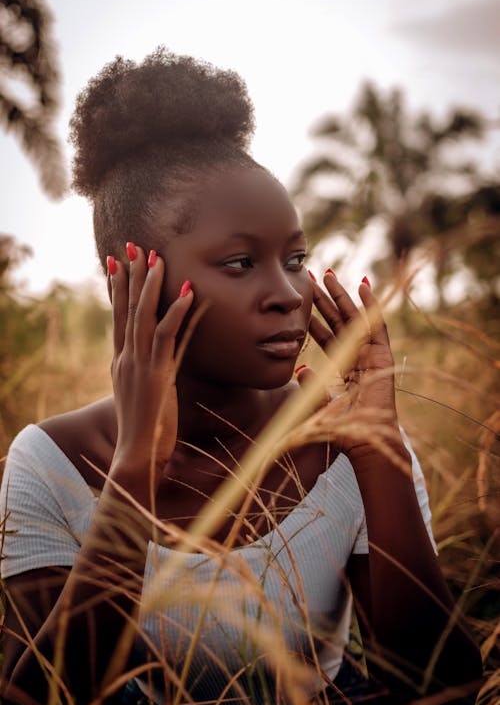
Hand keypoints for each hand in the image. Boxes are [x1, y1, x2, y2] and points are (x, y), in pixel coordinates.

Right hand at [107, 244, 192, 485]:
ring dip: (150, 285)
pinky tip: (188, 291)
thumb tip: (161, 365)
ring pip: (142, 316)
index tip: (115, 264)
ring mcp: (138, 365)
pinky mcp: (156, 374)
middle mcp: (125, 359)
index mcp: (121, 363)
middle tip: (130, 247)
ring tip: (155, 258)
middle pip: (125, 309)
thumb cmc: (145, 433)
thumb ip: (151, 376)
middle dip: (128, 276)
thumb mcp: (144, 398)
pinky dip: (177, 311)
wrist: (136, 457)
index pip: (117, 318)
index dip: (116, 290)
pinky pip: (167, 335)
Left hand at [298, 272, 400, 456]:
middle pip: (338, 322)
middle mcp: (357, 358)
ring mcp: (370, 355)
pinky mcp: (382, 356)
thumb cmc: (342, 431)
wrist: (364, 442)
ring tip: (329, 275)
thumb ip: (310, 387)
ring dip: (342, 296)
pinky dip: (370, 305)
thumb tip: (299, 369)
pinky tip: (362, 285)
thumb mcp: (318, 404)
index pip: (326, 337)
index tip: (302, 301)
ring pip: (353, 319)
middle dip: (325, 300)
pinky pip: (376, 326)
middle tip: (311, 278)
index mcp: (343, 368)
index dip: (314, 319)